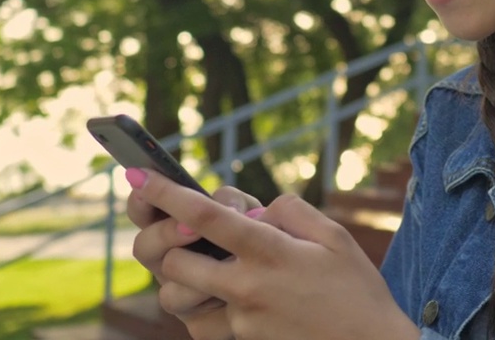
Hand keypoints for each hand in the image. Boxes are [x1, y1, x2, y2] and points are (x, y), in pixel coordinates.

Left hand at [129, 170, 417, 339]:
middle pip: (175, 262)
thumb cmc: (355, 288)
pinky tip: (244, 294)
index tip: (139, 175)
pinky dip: (213, 303)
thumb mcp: (334, 236)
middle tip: (189, 235)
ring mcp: (241, 319)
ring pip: (181, 298)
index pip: (206, 216)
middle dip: (170, 243)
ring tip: (219, 268)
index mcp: (270, 252)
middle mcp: (247, 287)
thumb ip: (291, 211)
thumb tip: (258, 210)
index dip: (167, 193)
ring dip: (187, 279)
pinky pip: (206, 320)